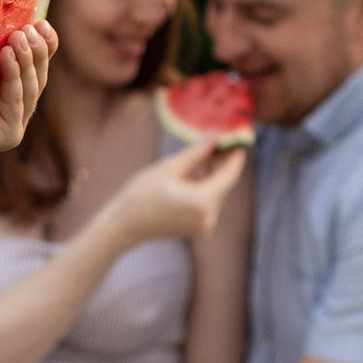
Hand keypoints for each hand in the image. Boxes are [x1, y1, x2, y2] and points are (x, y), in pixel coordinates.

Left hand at [0, 22, 55, 170]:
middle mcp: (16, 105)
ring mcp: (13, 122)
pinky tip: (8, 57)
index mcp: (9, 86)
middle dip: (37, 49)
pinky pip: (15, 105)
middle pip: (38, 75)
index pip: (35, 64)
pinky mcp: (7, 136)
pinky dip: (13, 80)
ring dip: (26, 60)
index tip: (42, 22)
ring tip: (19, 37)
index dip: (44, 44)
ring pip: (30, 89)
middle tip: (30, 28)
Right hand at [103, 139, 246, 245]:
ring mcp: (204, 225)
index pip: (230, 175)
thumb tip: (215, 135)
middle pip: (225, 184)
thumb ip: (197, 152)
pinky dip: (206, 187)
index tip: (238, 139)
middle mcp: (209, 217)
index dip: (236, 156)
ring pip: (217, 193)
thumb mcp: (169, 168)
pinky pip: (209, 202)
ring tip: (206, 153)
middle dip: (224, 163)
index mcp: (203, 201)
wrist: (124, 225)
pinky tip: (197, 171)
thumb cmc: (141, 195)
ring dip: (214, 174)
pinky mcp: (198, 228)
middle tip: (220, 140)